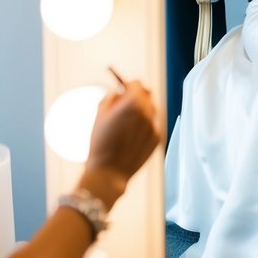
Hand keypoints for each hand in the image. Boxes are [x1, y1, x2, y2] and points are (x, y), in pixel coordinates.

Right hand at [82, 80, 162, 204]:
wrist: (108, 173)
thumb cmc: (100, 144)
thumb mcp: (99, 115)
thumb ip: (111, 98)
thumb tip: (118, 92)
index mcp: (133, 103)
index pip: (137, 84)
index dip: (128, 85)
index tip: (123, 88)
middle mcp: (148, 112)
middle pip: (147, 95)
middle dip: (138, 95)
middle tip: (128, 101)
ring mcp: (155, 126)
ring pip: (152, 110)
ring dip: (142, 110)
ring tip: (127, 122)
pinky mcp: (158, 139)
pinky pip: (153, 124)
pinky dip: (145, 124)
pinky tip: (132, 134)